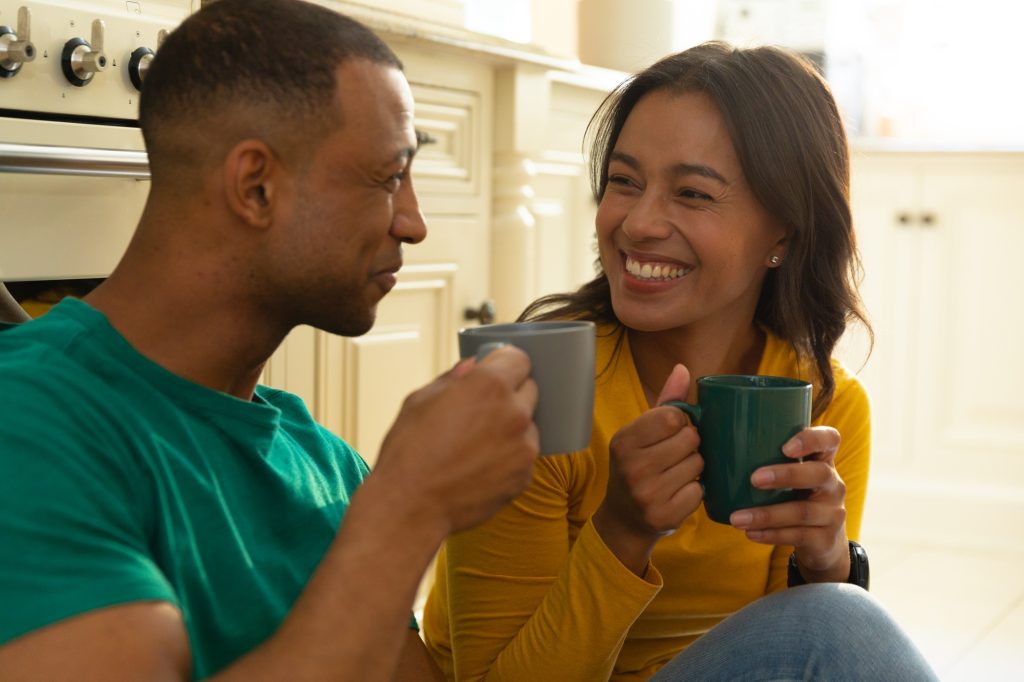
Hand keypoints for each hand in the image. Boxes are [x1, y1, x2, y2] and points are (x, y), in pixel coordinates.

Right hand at [373, 346, 539, 536]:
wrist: (409, 507)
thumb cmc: (408, 451)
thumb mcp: (420, 401)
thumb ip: (453, 379)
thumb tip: (472, 367)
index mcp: (489, 385)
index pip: (519, 359)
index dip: (504, 363)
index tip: (496, 370)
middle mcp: (514, 413)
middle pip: (529, 389)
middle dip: (510, 394)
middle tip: (483, 409)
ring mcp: (524, 447)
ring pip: (528, 425)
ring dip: (511, 428)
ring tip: (477, 444)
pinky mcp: (525, 477)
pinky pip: (524, 456)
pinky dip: (509, 457)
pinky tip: (480, 466)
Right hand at [593, 364, 703, 574]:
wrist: (624, 518)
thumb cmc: (638, 466)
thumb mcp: (642, 434)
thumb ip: (665, 403)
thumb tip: (682, 369)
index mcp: (623, 441)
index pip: (672, 416)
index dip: (680, 422)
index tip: (671, 432)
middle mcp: (632, 467)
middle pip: (690, 439)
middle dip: (690, 445)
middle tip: (675, 456)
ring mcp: (647, 494)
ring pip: (698, 464)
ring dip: (695, 468)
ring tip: (676, 474)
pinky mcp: (664, 516)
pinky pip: (699, 491)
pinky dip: (694, 491)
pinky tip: (678, 493)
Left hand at [728, 426, 850, 582]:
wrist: (822, 542)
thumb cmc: (794, 496)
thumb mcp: (790, 475)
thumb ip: (765, 458)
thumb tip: (711, 438)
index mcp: (823, 461)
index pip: (830, 439)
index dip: (812, 439)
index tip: (786, 446)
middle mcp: (833, 484)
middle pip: (818, 474)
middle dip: (785, 475)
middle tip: (754, 479)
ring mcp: (832, 513)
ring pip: (802, 511)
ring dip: (766, 514)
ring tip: (737, 518)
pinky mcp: (825, 539)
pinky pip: (798, 536)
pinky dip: (771, 535)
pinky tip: (750, 533)